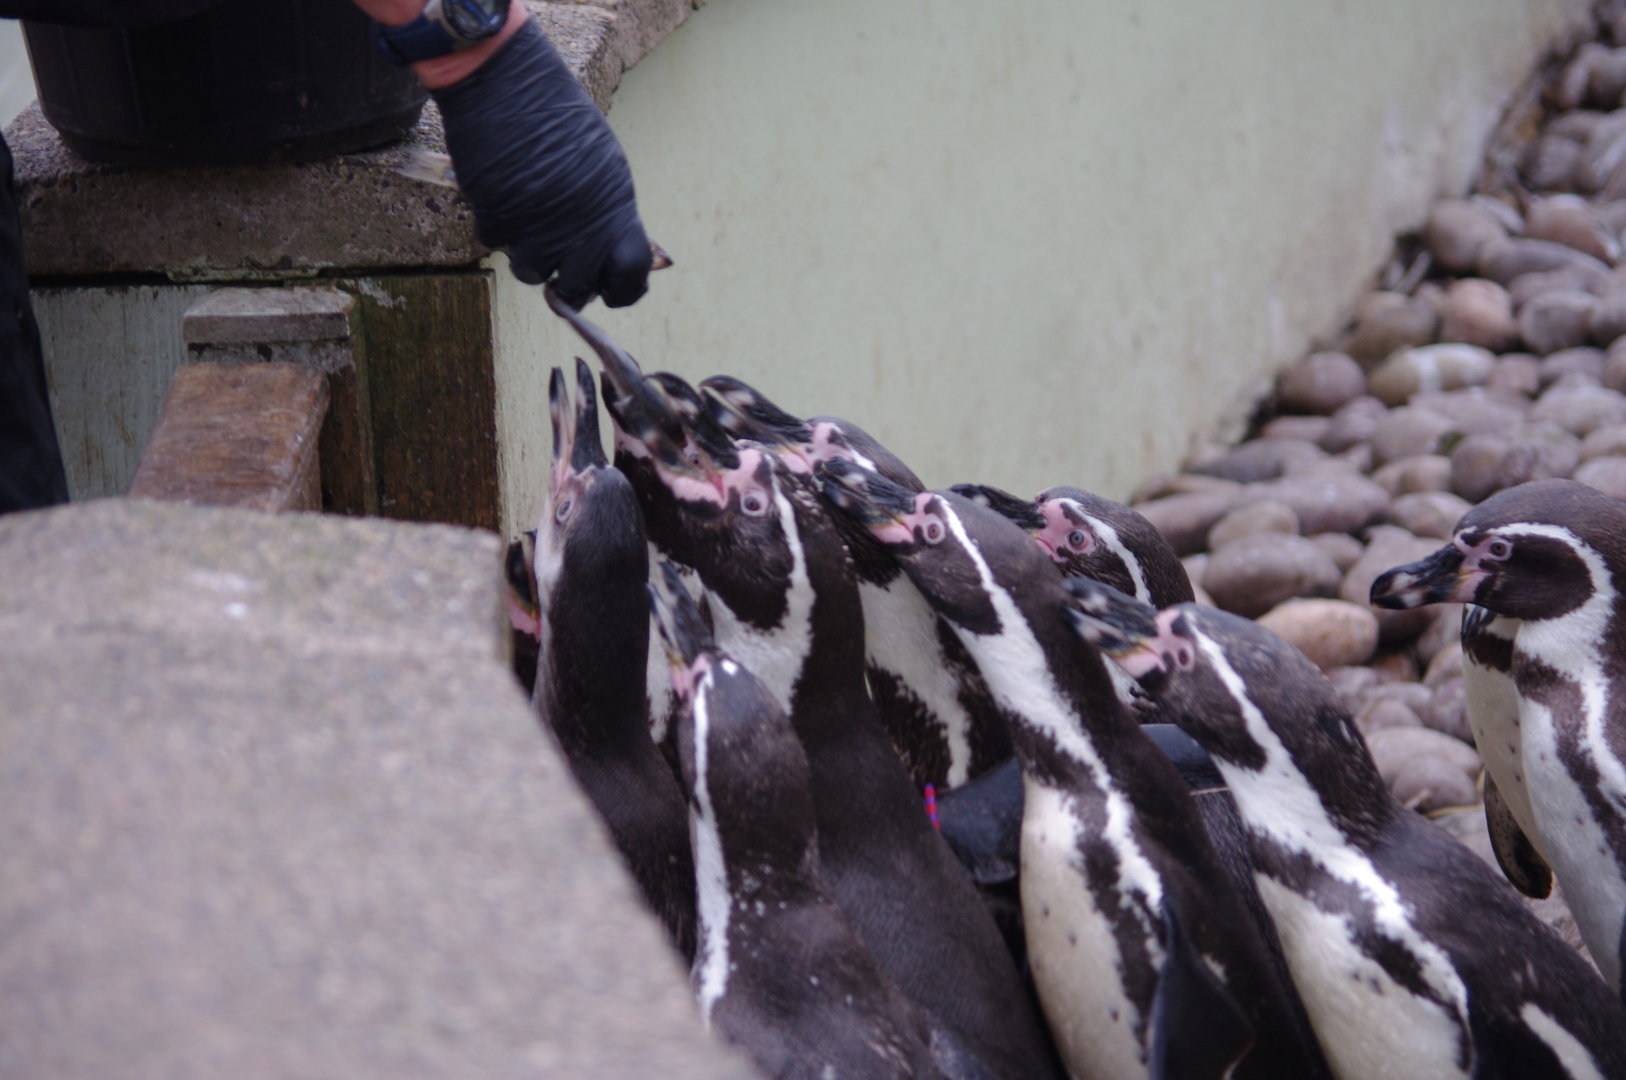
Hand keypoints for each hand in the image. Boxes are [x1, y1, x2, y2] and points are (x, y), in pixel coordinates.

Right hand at [431, 18, 651, 307]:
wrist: (508, 81)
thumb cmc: (557, 116)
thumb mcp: (603, 161)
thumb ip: (609, 211)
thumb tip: (610, 256)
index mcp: (615, 206)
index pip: (630, 274)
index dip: (620, 290)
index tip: (607, 290)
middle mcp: (581, 223)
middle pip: (577, 287)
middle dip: (567, 284)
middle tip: (558, 269)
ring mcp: (539, 223)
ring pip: (532, 272)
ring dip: (527, 254)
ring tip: (527, 221)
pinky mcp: (499, 216)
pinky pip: (495, 244)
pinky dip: (496, 226)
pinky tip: (501, 194)